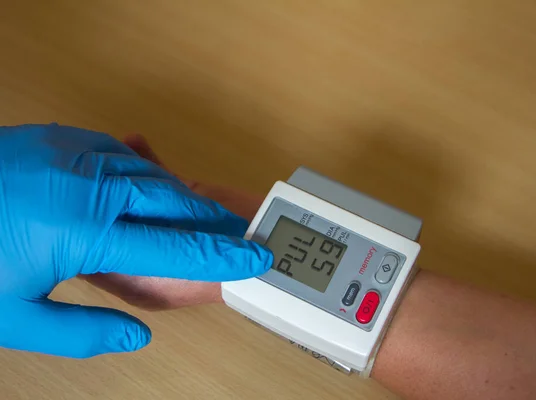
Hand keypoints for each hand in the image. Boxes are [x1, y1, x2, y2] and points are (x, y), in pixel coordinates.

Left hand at [0, 124, 271, 357]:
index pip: (177, 248)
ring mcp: (77, 154)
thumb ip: (82, 332)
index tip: (255, 257)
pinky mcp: (61, 137)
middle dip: (213, 221)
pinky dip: (146, 170)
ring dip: (184, 194)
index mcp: (87, 231)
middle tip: (241, 233)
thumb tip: (135, 337)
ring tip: (204, 213)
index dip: (222, 256)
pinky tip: (151, 181)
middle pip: (176, 201)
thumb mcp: (12, 317)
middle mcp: (92, 185)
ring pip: (153, 173)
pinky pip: (120, 151)